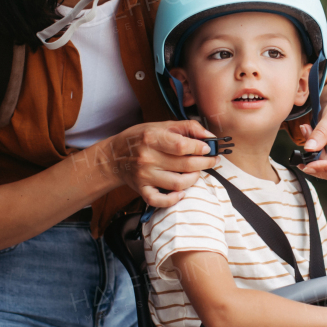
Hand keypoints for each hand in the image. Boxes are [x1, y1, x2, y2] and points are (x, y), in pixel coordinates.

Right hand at [98, 119, 221, 206]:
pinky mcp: (142, 190)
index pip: (182, 146)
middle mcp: (147, 158)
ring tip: (196, 172)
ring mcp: (144, 176)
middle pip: (184, 165)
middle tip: (212, 160)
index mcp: (152, 138)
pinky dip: (174, 199)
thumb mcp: (161, 125)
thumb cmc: (140, 138)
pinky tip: (181, 192)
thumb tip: (210, 136)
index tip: (208, 149)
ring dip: (193, 179)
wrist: (114, 157)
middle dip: (205, 163)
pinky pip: (161, 201)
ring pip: (178, 184)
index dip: (200, 148)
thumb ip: (188, 128)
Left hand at [296, 78, 326, 180]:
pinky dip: (315, 153)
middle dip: (316, 161)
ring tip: (306, 130)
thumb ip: (321, 133)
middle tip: (301, 146)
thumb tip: (308, 149)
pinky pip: (325, 162)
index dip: (325, 168)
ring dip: (313, 155)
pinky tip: (309, 135)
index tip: (307, 165)